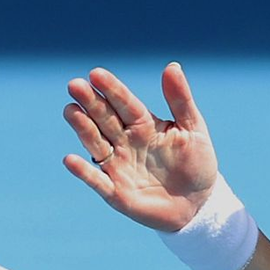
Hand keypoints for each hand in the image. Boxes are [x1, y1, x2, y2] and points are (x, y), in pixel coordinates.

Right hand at [63, 63, 217, 230]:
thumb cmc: (196, 163)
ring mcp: (118, 166)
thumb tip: (172, 66)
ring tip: (70, 110)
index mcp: (143, 124)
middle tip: (75, 85)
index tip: (96, 74)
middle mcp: (125, 142)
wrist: (199, 203)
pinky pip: (97, 181)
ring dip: (82, 128)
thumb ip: (181, 100)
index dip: (112, 89)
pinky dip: (84, 172)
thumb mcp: (194, 129)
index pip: (125, 103)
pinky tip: (70, 159)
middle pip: (104, 119)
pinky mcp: (116, 192)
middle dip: (90, 102)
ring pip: (96, 143)